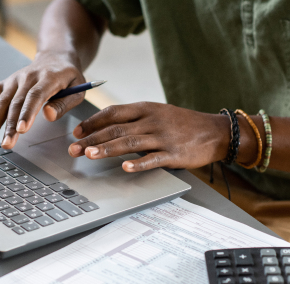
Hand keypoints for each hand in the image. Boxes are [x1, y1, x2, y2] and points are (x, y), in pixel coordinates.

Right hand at [0, 51, 85, 148]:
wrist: (57, 57)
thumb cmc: (69, 77)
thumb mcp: (78, 88)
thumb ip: (65, 103)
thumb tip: (49, 115)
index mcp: (48, 78)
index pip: (35, 97)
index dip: (27, 113)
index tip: (21, 130)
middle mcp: (28, 77)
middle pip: (16, 103)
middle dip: (9, 125)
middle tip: (6, 144)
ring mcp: (15, 80)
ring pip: (3, 101)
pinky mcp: (7, 83)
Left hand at [68, 102, 230, 171]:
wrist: (215, 131)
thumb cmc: (183, 124)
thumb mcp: (159, 113)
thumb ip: (136, 119)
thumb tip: (108, 128)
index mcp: (146, 108)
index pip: (114, 113)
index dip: (93, 122)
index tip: (77, 132)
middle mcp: (152, 121)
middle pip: (116, 129)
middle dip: (92, 139)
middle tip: (74, 149)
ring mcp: (163, 137)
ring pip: (130, 143)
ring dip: (108, 149)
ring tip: (90, 155)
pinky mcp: (173, 154)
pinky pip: (153, 159)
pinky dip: (138, 164)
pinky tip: (125, 168)